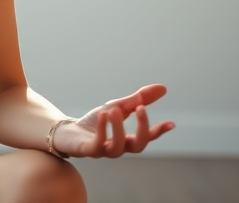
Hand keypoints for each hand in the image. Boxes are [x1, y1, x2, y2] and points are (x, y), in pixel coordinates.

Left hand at [53, 84, 174, 158]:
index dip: (159, 131)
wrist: (67, 131)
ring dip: (118, 127)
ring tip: (115, 109)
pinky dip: (101, 129)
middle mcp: (118, 147)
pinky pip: (97, 144)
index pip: (147, 138)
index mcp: (127, 138)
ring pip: (117, 147)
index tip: (171, 123)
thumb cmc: (94, 122)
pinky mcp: (88, 150)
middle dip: (142, 128)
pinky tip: (103, 115)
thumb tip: (163, 88)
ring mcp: (103, 151)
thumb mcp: (117, 106)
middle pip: (137, 146)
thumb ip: (137, 100)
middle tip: (141, 108)